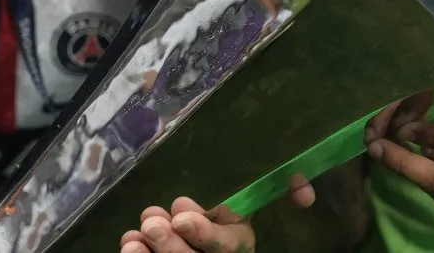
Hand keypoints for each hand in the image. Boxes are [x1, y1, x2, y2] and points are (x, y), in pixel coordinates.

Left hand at [120, 176, 313, 252]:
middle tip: (153, 223)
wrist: (195, 230)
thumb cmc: (222, 211)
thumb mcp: (247, 197)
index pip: (228, 246)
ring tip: (134, 236)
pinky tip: (129, 245)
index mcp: (240, 246)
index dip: (206, 234)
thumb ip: (279, 188)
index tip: (182, 216)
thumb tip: (304, 192)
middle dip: (172, 246)